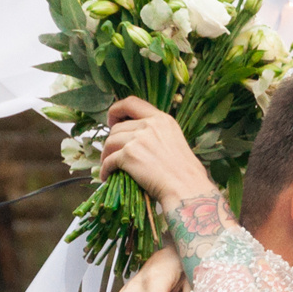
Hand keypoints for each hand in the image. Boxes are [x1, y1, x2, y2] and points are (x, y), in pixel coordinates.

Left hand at [100, 96, 217, 209]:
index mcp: (162, 119)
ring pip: (110, 142)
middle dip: (111, 141)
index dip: (116, 110)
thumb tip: (138, 139)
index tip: (112, 121)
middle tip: (111, 153)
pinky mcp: (129, 156)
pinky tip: (107, 176)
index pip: (131, 103)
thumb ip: (157, 134)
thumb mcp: (176, 141)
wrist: (187, 189)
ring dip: (106, 155)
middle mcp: (149, 125)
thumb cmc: (186, 173)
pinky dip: (105, 169)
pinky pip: (108, 161)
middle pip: (117, 127)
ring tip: (109, 166)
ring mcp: (138, 139)